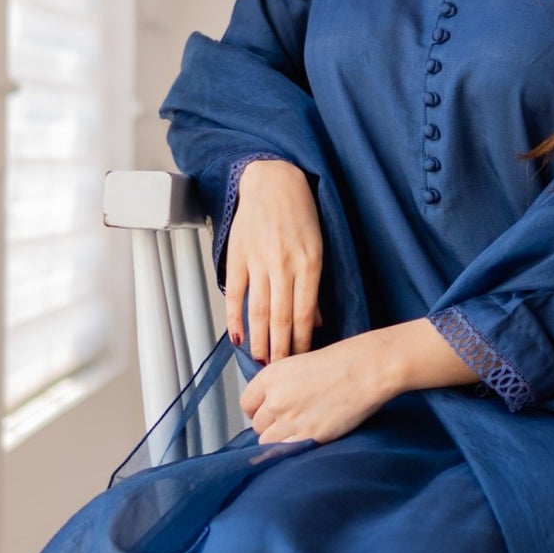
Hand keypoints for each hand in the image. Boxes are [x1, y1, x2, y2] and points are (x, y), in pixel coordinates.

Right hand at [226, 159, 322, 362]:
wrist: (272, 181)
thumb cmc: (300, 213)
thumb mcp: (318, 248)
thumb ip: (314, 286)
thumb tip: (316, 322)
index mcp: (309, 265)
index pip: (305, 315)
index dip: (302, 343)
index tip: (301, 361)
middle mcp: (284, 266)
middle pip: (282, 319)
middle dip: (281, 350)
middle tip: (279, 371)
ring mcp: (259, 262)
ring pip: (259, 311)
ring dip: (260, 340)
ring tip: (261, 361)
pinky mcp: (238, 257)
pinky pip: (235, 295)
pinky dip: (235, 319)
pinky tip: (238, 337)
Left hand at [240, 318, 479, 445]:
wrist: (367, 369)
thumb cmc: (342, 362)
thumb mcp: (299, 364)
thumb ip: (280, 385)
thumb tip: (272, 405)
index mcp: (270, 376)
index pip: (246, 403)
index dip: (258, 410)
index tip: (270, 412)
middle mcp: (275, 398)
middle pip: (257, 425)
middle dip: (271, 425)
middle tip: (291, 420)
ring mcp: (290, 419)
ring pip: (268, 441)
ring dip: (281, 439)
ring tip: (300, 430)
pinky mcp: (308, 436)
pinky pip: (286, 451)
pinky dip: (293, 449)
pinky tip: (307, 439)